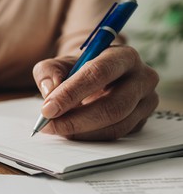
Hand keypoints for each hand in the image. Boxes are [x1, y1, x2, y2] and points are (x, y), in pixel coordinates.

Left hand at [32, 45, 158, 140]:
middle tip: (49, 125)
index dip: (71, 93)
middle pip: (112, 106)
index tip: (47, 109)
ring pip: (116, 125)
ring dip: (81, 132)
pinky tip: (71, 133)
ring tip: (56, 129)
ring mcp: (146, 101)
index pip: (99, 73)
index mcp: (123, 56)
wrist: (98, 77)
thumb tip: (50, 91)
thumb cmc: (78, 69)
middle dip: (75, 119)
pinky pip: (116, 135)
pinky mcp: (142, 120)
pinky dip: (90, 137)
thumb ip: (48, 72)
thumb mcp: (58, 64)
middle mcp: (142, 78)